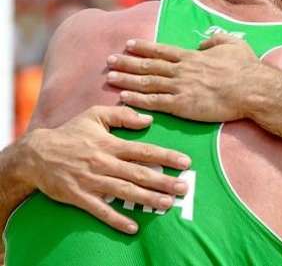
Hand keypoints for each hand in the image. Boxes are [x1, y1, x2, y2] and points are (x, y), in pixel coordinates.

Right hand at [18, 106, 190, 233]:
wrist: (36, 155)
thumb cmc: (70, 133)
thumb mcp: (94, 115)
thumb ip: (122, 115)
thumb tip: (148, 119)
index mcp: (110, 144)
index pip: (144, 151)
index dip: (166, 156)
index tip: (185, 162)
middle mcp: (104, 163)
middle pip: (139, 174)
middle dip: (164, 181)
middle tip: (184, 188)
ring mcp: (92, 181)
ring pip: (125, 192)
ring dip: (147, 199)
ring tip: (167, 204)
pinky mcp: (79, 197)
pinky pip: (101, 210)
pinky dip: (117, 219)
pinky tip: (133, 226)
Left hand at [106, 35, 258, 121]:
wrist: (251, 89)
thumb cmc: (246, 68)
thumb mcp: (234, 44)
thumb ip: (216, 40)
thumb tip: (203, 42)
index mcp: (193, 56)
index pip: (162, 50)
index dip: (144, 47)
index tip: (128, 44)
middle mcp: (182, 70)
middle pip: (149, 65)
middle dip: (127, 62)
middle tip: (110, 60)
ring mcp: (180, 88)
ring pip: (147, 83)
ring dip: (127, 80)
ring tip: (110, 78)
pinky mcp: (182, 106)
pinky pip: (154, 102)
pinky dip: (137, 99)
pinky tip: (124, 98)